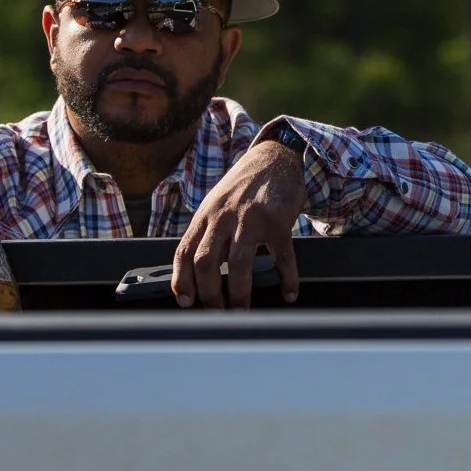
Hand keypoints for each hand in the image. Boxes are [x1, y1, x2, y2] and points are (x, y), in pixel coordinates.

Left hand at [171, 140, 306, 308]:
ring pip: (239, 264)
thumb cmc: (244, 187)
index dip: (182, 280)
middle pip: (206, 262)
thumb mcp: (217, 205)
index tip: (185, 302)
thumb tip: (197, 274)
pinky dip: (286, 279)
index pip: (184, 252)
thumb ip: (207, 234)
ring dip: (240, 294)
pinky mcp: (277, 220)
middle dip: (210, 295)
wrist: (274, 157)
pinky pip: (282, 256)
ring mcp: (250, 218)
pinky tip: (288, 292)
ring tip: (243, 311)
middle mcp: (223, 216)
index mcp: (205, 216)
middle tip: (218, 313)